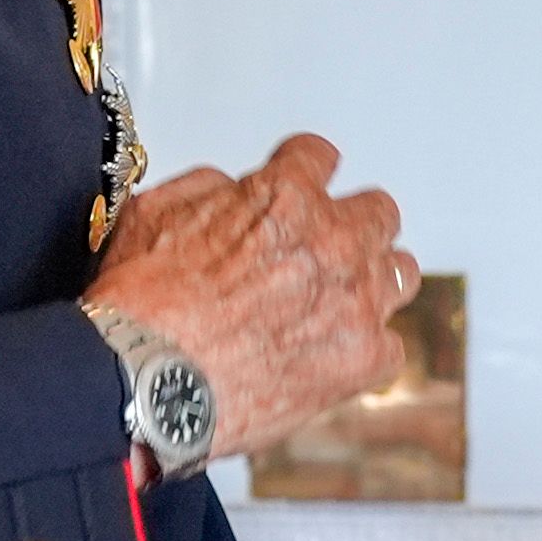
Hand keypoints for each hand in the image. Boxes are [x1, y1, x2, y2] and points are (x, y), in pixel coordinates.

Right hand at [86, 133, 416, 464]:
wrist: (145, 382)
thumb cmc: (141, 307)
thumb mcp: (154, 212)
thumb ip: (210, 190)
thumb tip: (232, 190)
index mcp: (285, 197)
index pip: (319, 158)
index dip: (304, 173)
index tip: (303, 187)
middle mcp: (333, 240)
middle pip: (378, 212)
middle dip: (352, 225)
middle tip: (326, 249)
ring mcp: (356, 300)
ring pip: (400, 273)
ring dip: (374, 280)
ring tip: (342, 301)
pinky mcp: (364, 359)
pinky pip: (391, 347)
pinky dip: (367, 351)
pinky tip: (336, 357)